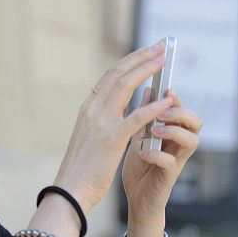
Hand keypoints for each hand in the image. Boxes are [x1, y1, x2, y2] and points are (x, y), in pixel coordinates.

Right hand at [52, 41, 175, 214]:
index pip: (111, 75)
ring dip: (147, 71)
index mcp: (88, 108)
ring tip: (163, 60)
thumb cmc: (82, 168)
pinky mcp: (112, 139)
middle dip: (140, 57)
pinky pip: (136, 117)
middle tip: (159, 46)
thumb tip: (122, 105)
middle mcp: (93, 109)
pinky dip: (153, 106)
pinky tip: (167, 99)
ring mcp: (101, 122)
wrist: (70, 190)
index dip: (130, 61)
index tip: (146, 51)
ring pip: (126, 86)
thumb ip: (104, 118)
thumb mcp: (92, 136)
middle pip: (119, 73)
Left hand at [121, 87, 202, 226]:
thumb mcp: (138, 136)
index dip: (177, 99)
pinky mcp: (170, 176)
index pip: (183, 110)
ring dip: (173, 132)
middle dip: (181, 113)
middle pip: (196, 122)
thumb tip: (149, 89)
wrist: (135, 199)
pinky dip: (156, 155)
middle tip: (162, 113)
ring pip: (192, 140)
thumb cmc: (139, 168)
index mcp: (172, 133)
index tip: (165, 90)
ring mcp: (177, 160)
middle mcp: (179, 145)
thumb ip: (144, 116)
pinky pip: (171, 162)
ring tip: (154, 130)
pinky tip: (142, 153)